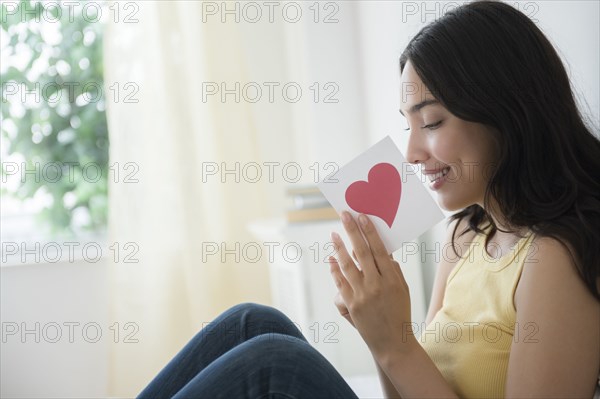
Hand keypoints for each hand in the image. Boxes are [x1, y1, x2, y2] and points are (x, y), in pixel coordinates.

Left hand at [328, 211, 415, 360]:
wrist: (392, 343)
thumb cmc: (399, 313)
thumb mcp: (403, 289)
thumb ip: (393, 270)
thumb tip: (382, 252)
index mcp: (392, 279)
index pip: (379, 249)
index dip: (369, 231)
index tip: (362, 216)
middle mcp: (376, 284)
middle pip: (361, 252)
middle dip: (352, 231)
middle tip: (345, 215)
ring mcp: (362, 295)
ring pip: (347, 265)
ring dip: (339, 247)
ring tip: (334, 234)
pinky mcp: (351, 304)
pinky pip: (340, 282)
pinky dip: (335, 269)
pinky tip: (331, 258)